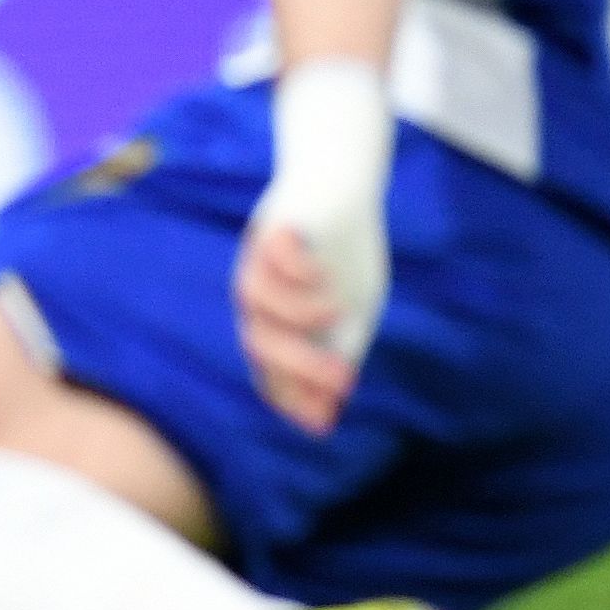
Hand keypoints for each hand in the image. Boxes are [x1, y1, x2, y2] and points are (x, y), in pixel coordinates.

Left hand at [235, 220, 368, 433]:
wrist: (340, 187)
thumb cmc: (343, 253)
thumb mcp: (353, 310)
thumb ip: (341, 352)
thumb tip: (330, 413)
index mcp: (275, 321)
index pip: (268, 367)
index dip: (290, 396)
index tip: (322, 422)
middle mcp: (259, 295)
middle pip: (258, 340)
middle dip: (298, 366)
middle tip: (344, 379)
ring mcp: (259, 260)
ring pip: (256, 299)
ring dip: (299, 314)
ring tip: (339, 312)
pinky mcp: (269, 228)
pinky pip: (268, 255)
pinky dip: (296, 272)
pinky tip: (323, 276)